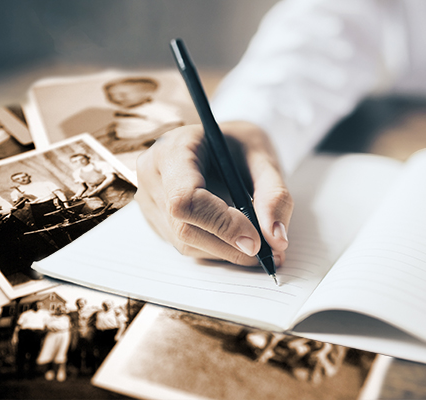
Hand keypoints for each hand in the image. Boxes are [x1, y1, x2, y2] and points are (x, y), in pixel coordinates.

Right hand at [135, 121, 292, 265]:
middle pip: (185, 227)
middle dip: (230, 245)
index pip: (185, 199)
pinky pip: (186, 246)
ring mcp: (149, 200)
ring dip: (227, 251)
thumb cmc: (239, 144)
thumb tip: (276, 239)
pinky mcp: (157, 220)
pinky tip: (238, 240)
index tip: (256, 241)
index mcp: (172, 150)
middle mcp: (152, 176)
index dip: (221, 225)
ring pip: (186, 243)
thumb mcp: (263, 157)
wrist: (221, 143)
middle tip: (270, 253)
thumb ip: (273, 194)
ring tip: (261, 245)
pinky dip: (218, 250)